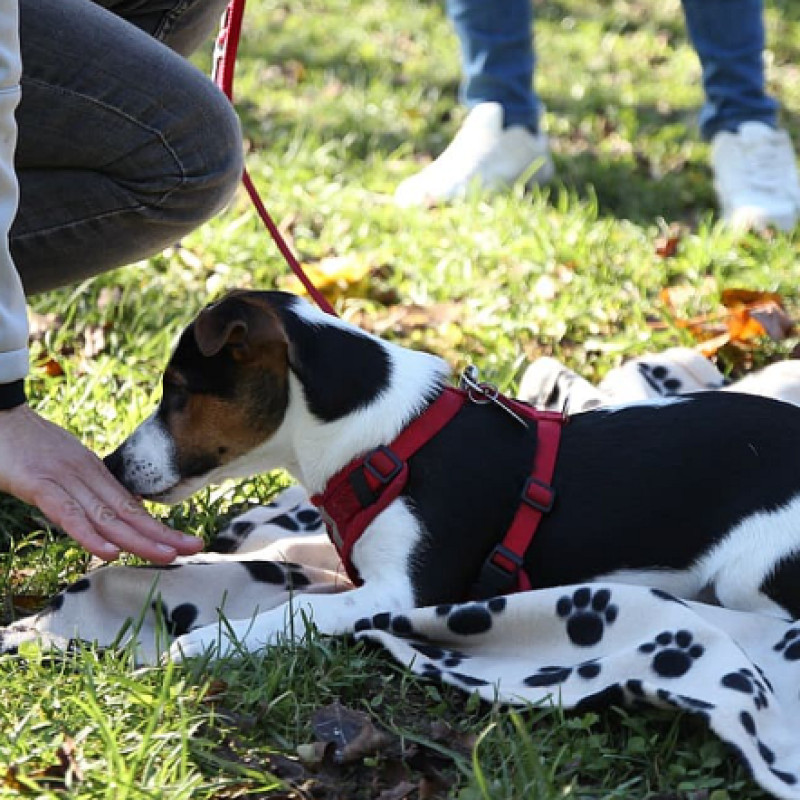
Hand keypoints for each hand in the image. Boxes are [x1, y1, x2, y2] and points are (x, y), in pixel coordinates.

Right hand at [0, 405, 203, 562]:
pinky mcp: (39, 484)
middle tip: (195, 547)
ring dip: (139, 539)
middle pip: (130, 512)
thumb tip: (108, 510)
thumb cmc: (27, 444)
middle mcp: (88, 475)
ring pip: (107, 515)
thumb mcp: (64, 467)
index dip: (159, 527)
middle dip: (163, 534)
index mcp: (95, 473)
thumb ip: (86, 488)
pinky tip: (109, 552)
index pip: (133, 506)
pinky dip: (89, 534)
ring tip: (167, 555)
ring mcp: (65, 479)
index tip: (184, 541)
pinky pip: (68, 513)